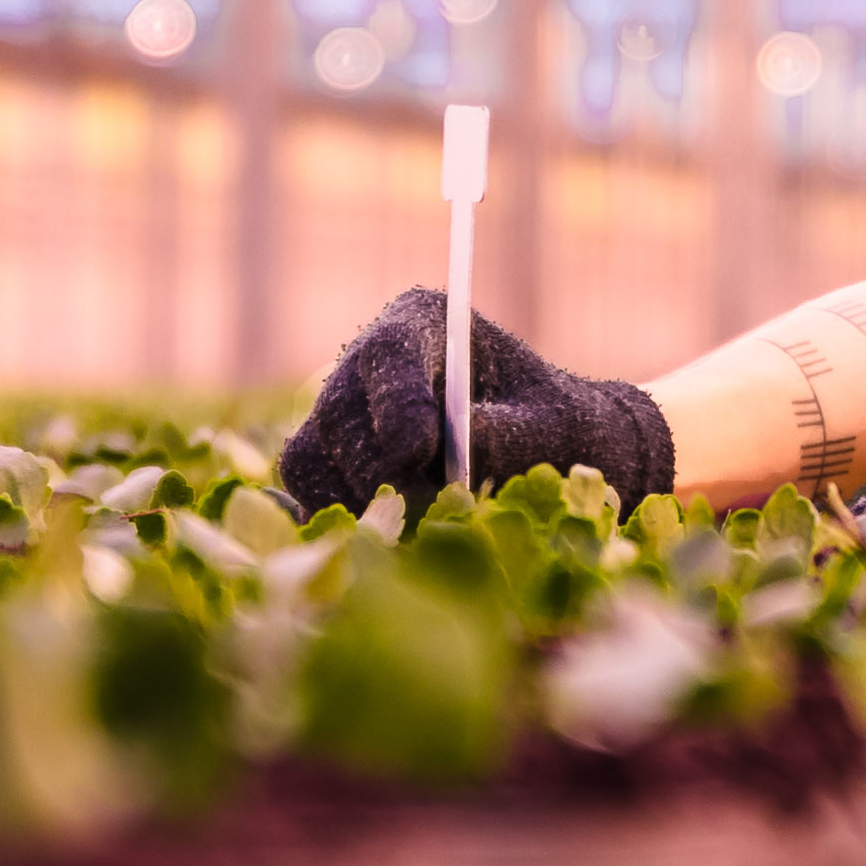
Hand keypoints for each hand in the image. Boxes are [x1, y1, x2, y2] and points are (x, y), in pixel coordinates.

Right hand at [273, 288, 680, 513]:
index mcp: (424, 323)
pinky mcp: (328, 466)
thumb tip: (452, 458)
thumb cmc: (556, 430)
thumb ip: (505, 437)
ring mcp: (340, 417)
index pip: (388, 351)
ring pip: (309, 461)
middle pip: (338, 414)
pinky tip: (397, 542)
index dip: (395, 402)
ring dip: (361, 505)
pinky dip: (348, 525)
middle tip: (435, 515)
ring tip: (426, 533)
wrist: (547, 462)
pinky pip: (312, 497)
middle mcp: (368, 364)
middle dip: (381, 472)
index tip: (417, 449)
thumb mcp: (551, 429)